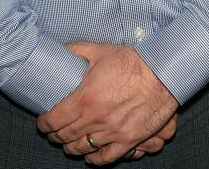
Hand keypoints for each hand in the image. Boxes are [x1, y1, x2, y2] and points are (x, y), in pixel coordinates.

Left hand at [37, 43, 178, 165]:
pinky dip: (93, 159)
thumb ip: (77, 51)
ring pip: (81, 148)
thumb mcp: (101, 51)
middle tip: (54, 132)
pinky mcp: (128, 139)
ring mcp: (112, 132)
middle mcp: (95, 118)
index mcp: (85, 98)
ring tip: (69, 143)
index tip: (43, 122)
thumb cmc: (134, 61)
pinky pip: (105, 157)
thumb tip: (60, 51)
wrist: (165, 72)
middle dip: (55, 136)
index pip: (53, 120)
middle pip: (64, 136)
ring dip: (70, 147)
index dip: (44, 124)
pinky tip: (89, 155)